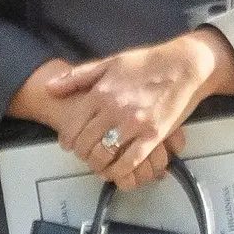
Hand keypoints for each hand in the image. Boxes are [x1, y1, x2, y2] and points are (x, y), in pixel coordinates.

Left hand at [34, 31, 233, 189]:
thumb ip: (78, 77)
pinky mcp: (154, 135)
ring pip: (105, 154)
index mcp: (100, 92)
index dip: (67, 140)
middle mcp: (114, 109)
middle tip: (85, 156)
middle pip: (86, 143)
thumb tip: (50, 88)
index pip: (73, 125)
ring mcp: (134, 123)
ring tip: (100, 164)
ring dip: (98, 164)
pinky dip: (120, 170)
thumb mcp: (109, 63)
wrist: (184, 66)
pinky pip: (131, 160)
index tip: (69, 145)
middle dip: (82, 154)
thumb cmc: (147, 62)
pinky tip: (118, 170)